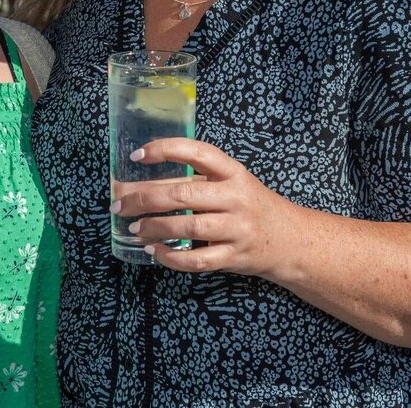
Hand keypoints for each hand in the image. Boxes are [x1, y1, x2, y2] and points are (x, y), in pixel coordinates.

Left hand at [110, 137, 299, 277]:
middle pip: (184, 194)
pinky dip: (170, 257)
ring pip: (188, 226)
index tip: (137, 155)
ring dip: (154, 227)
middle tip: (120, 203)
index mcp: (233, 172)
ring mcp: (237, 229)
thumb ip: (197, 180)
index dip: (165, 150)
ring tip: (133, 227)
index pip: (197, 152)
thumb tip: (142, 181)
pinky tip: (153, 251)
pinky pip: (197, 259)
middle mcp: (236, 198)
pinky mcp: (235, 257)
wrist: (290, 239)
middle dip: (145, 198)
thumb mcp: (232, 183)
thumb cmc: (251, 206)